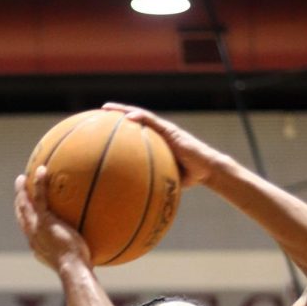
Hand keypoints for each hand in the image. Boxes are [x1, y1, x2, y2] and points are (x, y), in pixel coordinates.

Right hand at [14, 166, 91, 270]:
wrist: (72, 268)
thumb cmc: (80, 268)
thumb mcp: (79, 258)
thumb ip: (81, 248)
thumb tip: (95, 245)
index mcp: (38, 245)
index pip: (28, 229)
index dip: (25, 218)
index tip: (28, 210)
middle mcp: (33, 236)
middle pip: (21, 216)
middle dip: (19, 202)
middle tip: (19, 191)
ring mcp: (36, 228)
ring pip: (24, 205)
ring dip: (21, 190)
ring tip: (22, 178)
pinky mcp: (43, 221)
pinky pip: (39, 197)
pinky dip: (38, 183)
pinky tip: (42, 170)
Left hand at [102, 103, 228, 188]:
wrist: (206, 170)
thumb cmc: (187, 177)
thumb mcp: (164, 178)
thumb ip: (149, 181)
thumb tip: (131, 198)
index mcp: (155, 142)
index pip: (134, 131)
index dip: (119, 127)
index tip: (101, 125)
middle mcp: (158, 133)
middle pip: (134, 118)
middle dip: (116, 113)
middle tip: (100, 110)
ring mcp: (164, 129)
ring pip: (141, 115)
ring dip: (123, 109)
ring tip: (107, 108)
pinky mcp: (171, 130)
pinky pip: (153, 122)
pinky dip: (140, 118)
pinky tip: (128, 117)